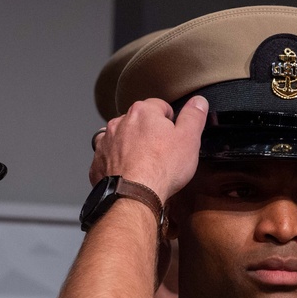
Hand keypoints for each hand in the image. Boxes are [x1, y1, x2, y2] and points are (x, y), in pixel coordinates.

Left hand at [90, 96, 207, 201]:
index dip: (171, 121)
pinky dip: (118, 164)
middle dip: (150, 134)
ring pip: (122, 139)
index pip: (161, 106)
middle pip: (140, 122)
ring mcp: (106, 142)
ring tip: (145, 165)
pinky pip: (109, 159)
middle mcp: (120, 122)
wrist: (134, 196)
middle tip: (163, 153)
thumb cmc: (162, 168)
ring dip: (132, 147)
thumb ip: (194, 116)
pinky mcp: (98, 163)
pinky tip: (130, 175)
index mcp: (143, 111)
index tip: (175, 136)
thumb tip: (198, 101)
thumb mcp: (189, 139)